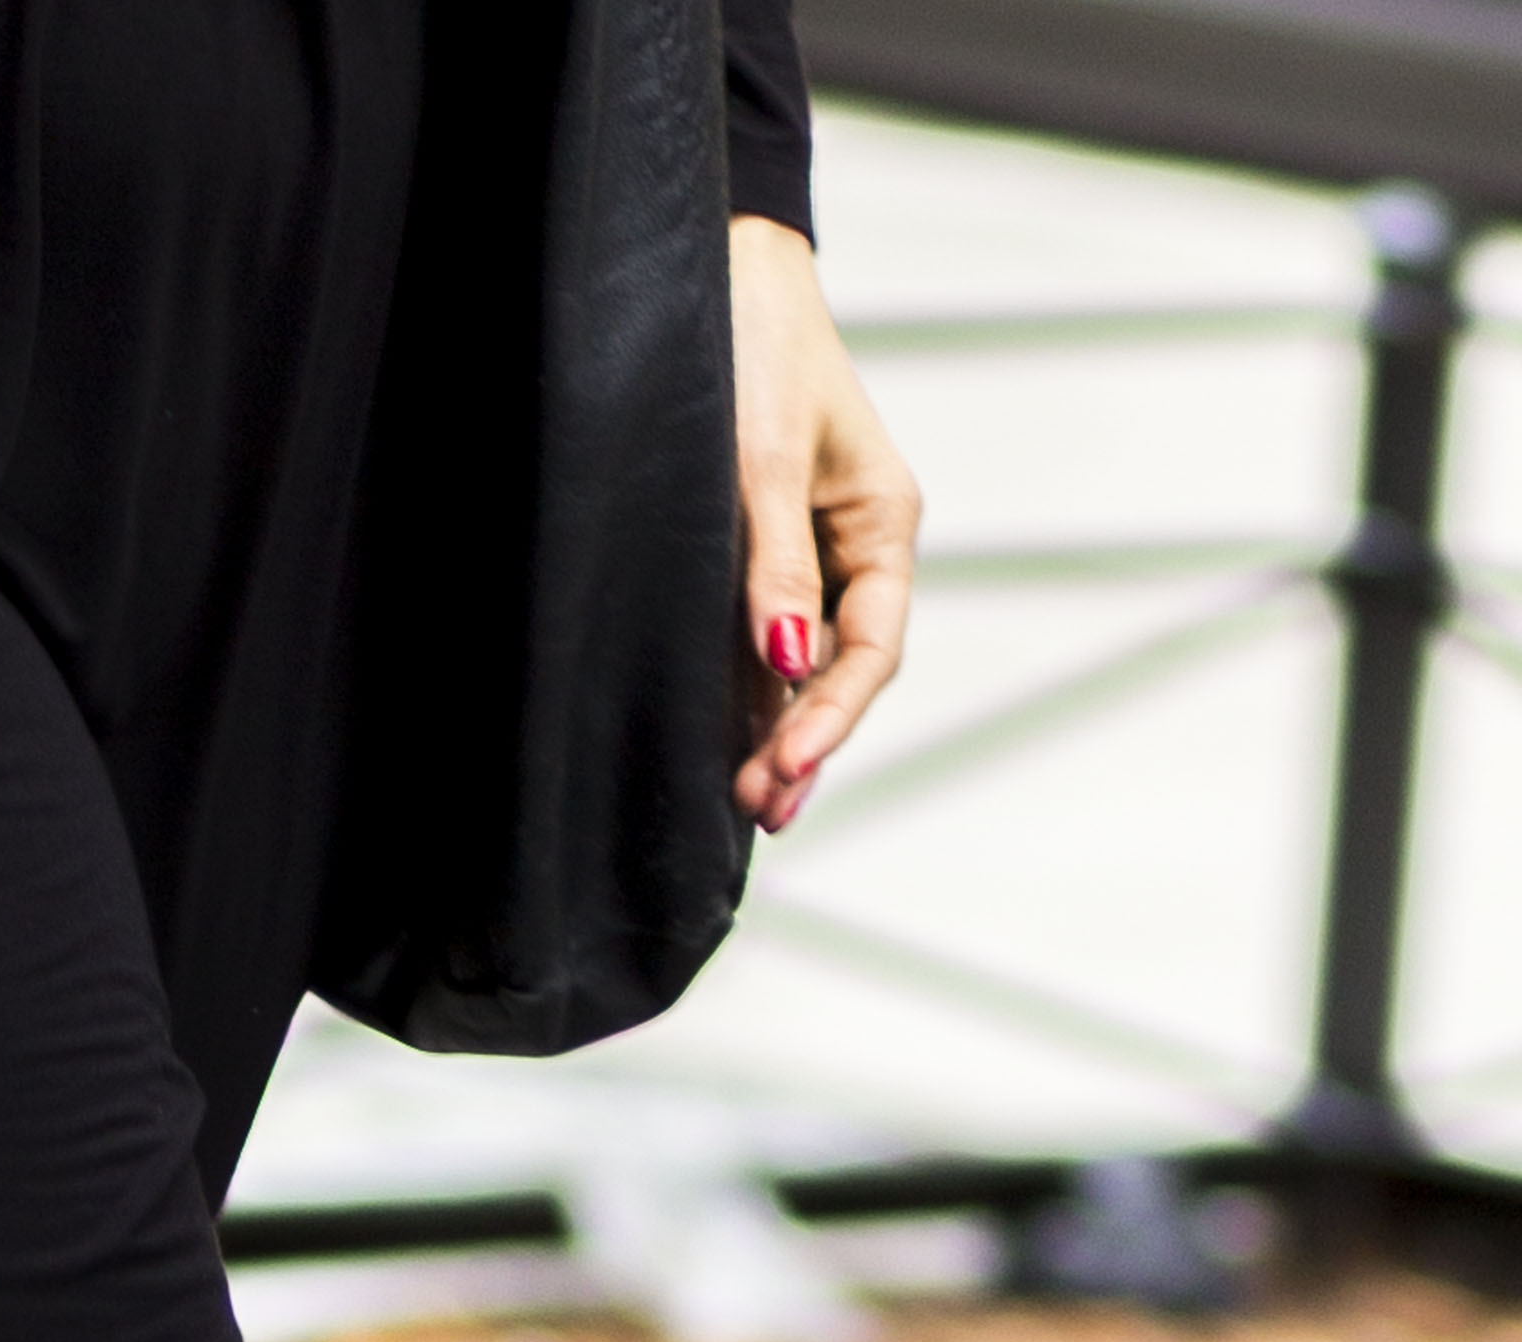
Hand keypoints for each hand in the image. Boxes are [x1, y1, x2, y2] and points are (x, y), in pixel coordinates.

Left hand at [729, 218, 916, 835]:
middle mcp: (851, 549)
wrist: (718, 273)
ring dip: (775, 734)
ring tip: (744, 803)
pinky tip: (725, 748)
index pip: (872, 646)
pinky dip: (748, 700)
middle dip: (805, 744)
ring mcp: (806, 558)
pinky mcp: (759, 559)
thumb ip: (775, 563)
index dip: (833, 716)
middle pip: (840, 672)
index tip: (787, 768)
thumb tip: (783, 666)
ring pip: (801, 669)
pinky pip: (762, 644)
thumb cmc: (757, 344)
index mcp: (882, 522)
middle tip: (762, 811)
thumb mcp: (764, 457)